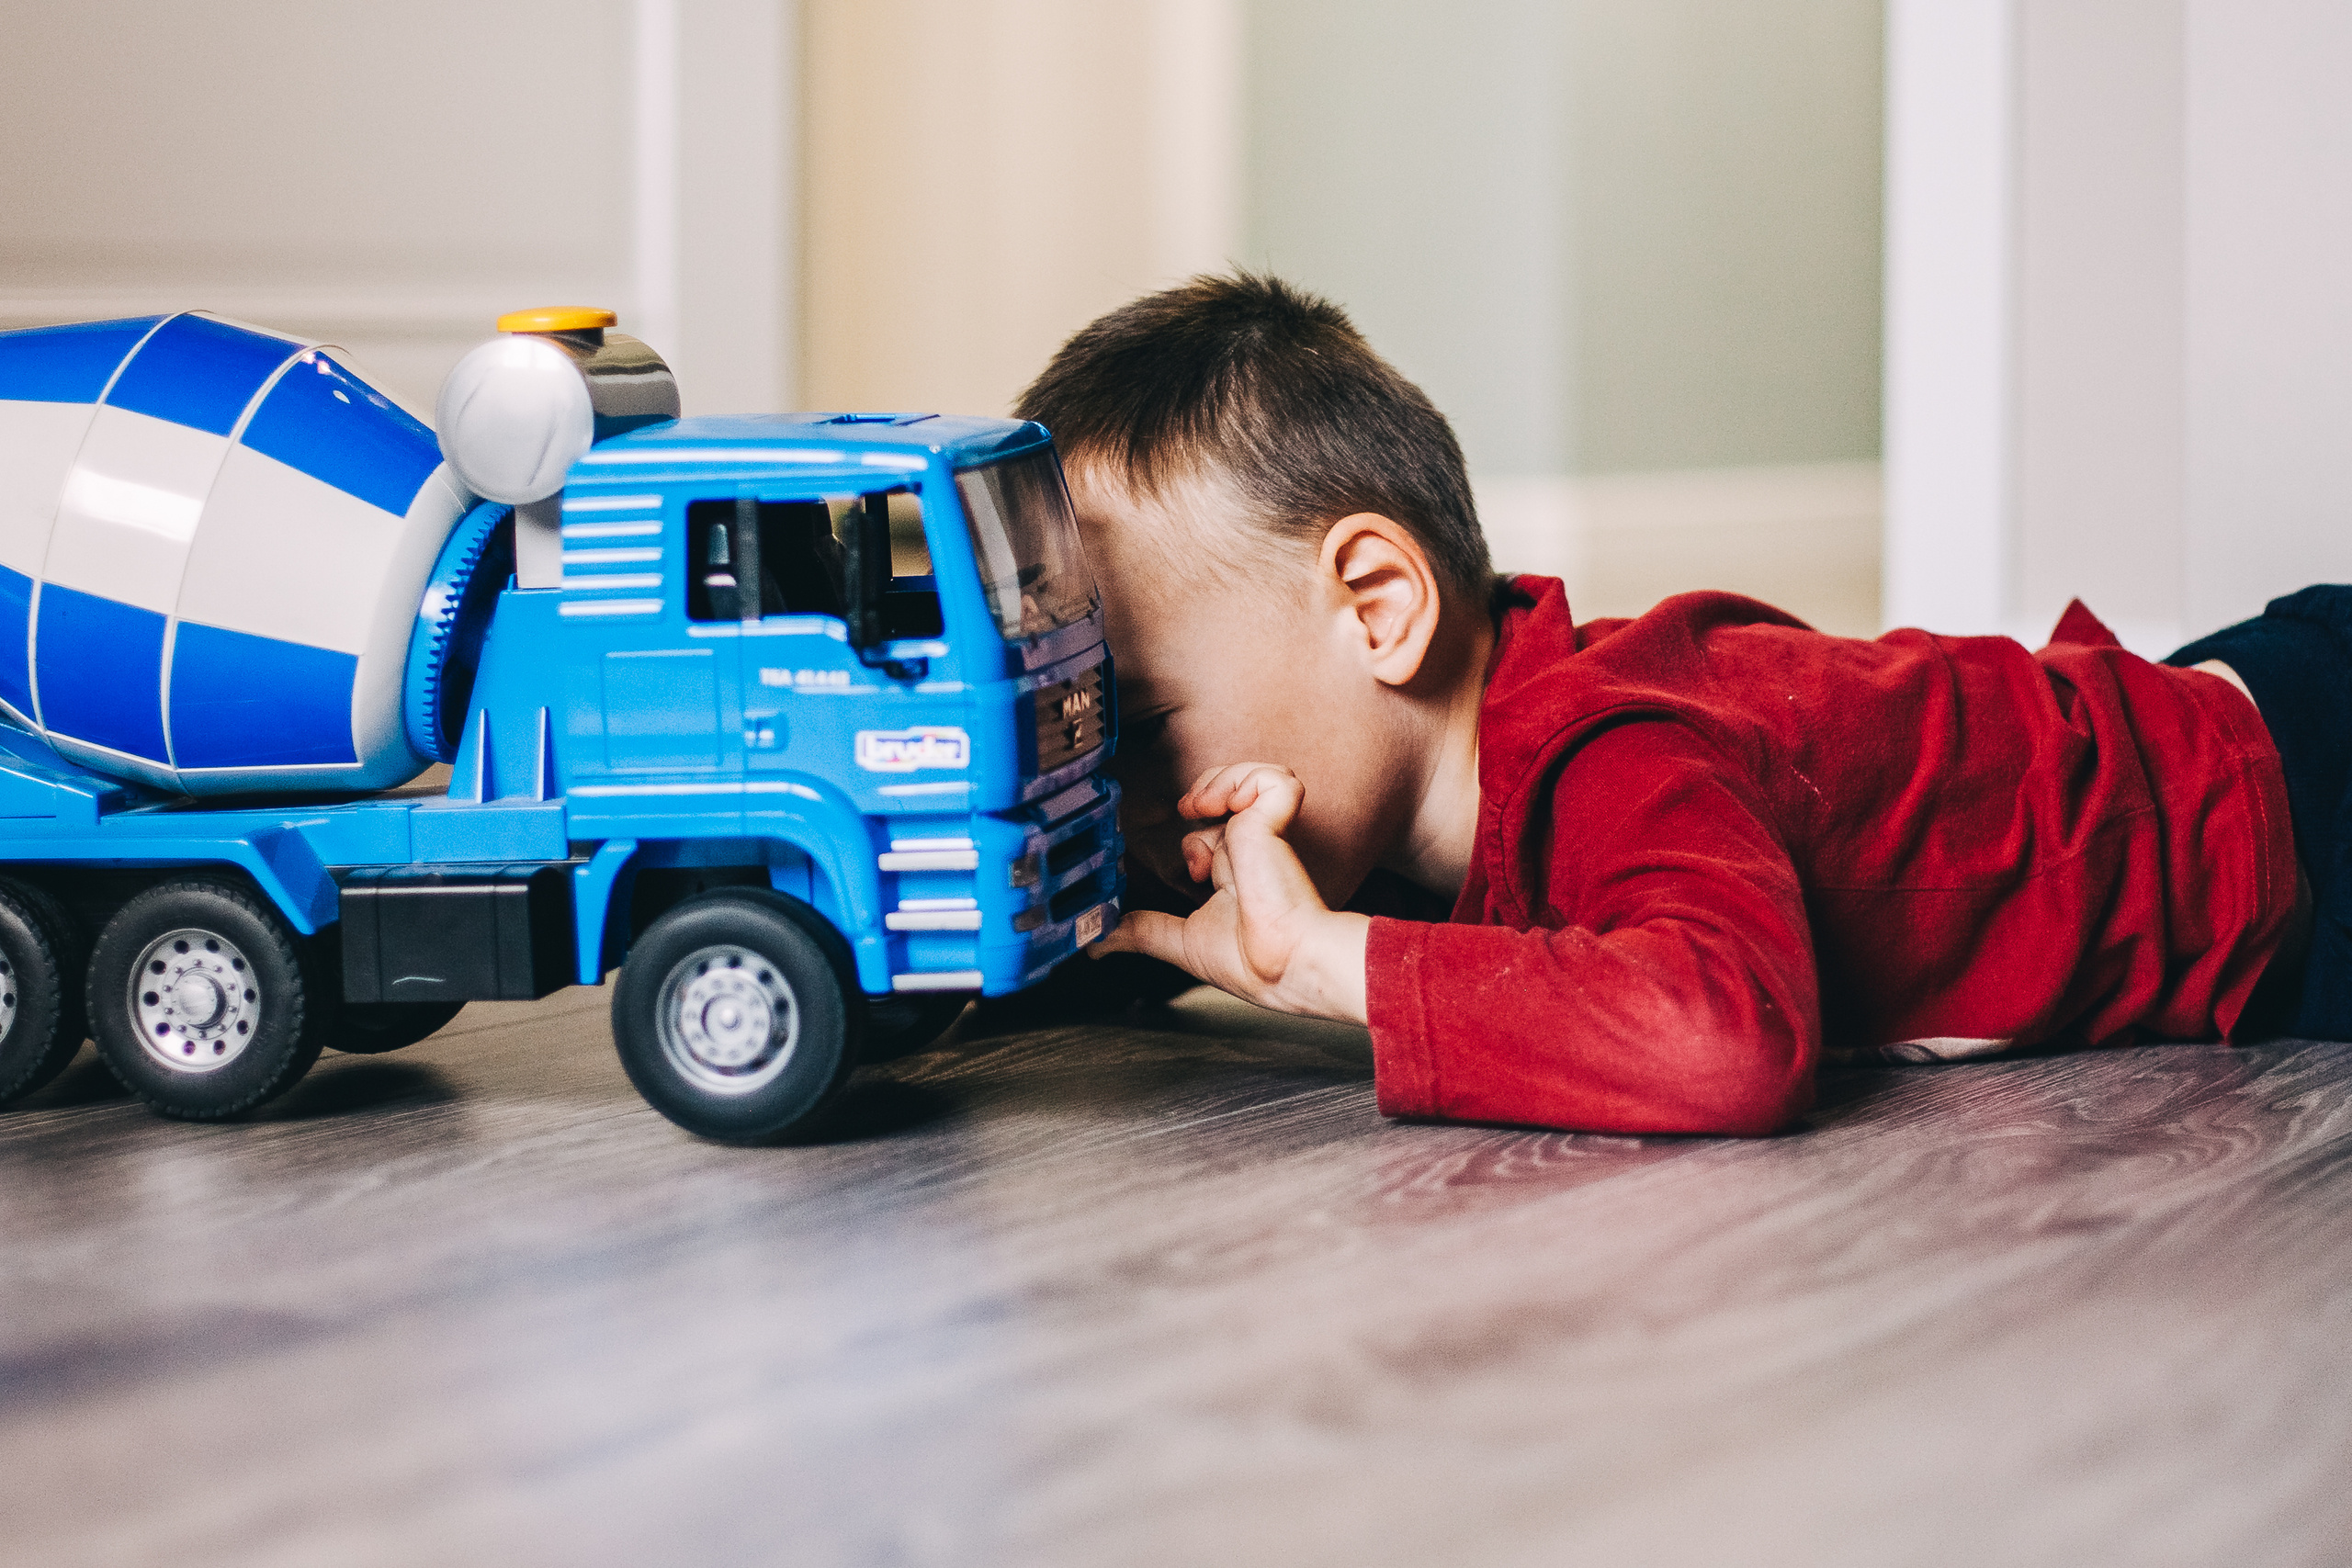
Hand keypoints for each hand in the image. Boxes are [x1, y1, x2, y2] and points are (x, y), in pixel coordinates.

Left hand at [1098, 763, 1369, 1023]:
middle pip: (1228, 794)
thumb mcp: (1179, 941)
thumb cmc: (1248, 962)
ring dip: (1220, 781)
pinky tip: (1227, 804)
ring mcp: (1264, 832)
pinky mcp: (1275, 821)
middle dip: (1201, 791)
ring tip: (1203, 805)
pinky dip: (1248, 779)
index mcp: (1233, 874)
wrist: (1275, 963)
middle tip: (1188, 813)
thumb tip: (1096, 945)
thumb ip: (1139, 932)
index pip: (1213, 832)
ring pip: (1250, 778)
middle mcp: (1250, 850)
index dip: (1192, 837)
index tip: (1189, 866)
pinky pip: (1274, 779)